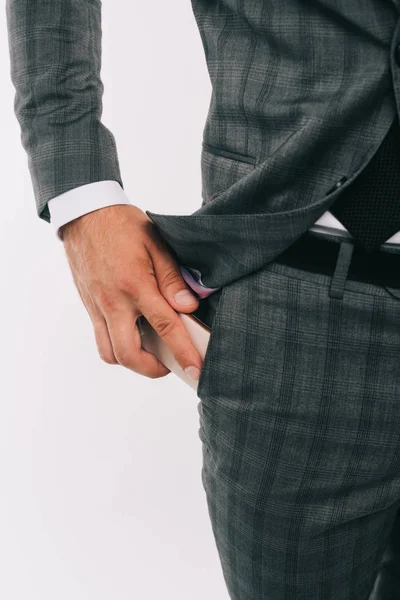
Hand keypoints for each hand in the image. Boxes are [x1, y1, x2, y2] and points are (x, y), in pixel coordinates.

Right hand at [60, 204, 202, 381]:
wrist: (84, 215)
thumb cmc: (122, 225)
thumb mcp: (156, 244)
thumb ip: (172, 279)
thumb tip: (188, 307)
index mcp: (135, 285)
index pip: (165, 327)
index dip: (183, 352)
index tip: (195, 370)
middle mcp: (113, 302)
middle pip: (130, 354)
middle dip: (153, 369)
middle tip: (171, 365)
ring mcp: (98, 307)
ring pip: (111, 353)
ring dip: (133, 361)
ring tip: (152, 353)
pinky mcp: (90, 307)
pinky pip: (101, 339)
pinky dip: (118, 347)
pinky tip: (134, 336)